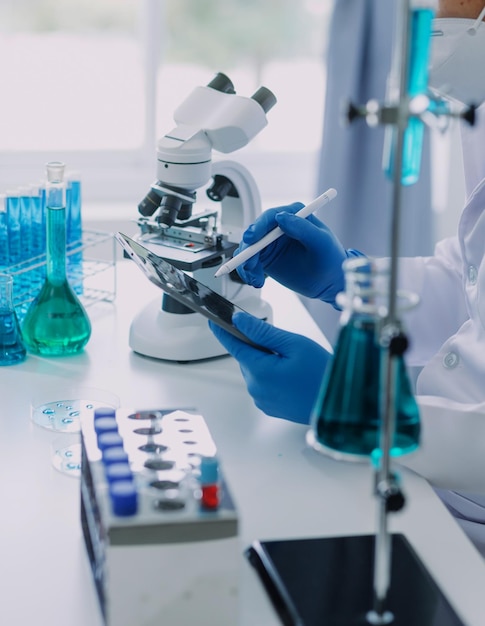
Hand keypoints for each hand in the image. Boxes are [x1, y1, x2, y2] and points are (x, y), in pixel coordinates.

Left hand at [209, 312, 330, 423]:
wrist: (340, 405)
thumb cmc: (322, 374)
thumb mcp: (294, 344)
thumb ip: (262, 332)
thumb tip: (239, 321)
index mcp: (259, 370)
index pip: (233, 345)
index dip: (222, 331)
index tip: (213, 320)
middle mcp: (256, 388)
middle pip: (247, 358)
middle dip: (259, 346)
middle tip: (285, 345)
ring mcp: (262, 400)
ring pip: (255, 370)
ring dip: (267, 362)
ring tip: (294, 363)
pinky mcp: (270, 407)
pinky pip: (263, 384)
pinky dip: (272, 376)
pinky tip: (293, 376)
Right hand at [235, 202, 363, 306]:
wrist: (330, 282)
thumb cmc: (331, 259)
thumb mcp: (321, 242)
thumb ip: (303, 228)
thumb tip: (281, 217)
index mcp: (294, 216)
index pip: (270, 217)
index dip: (258, 227)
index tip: (251, 239)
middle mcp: (279, 227)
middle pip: (254, 233)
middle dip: (247, 250)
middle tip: (248, 266)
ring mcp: (271, 243)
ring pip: (248, 249)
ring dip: (246, 264)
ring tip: (255, 279)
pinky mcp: (266, 258)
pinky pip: (249, 263)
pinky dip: (248, 273)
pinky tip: (257, 281)